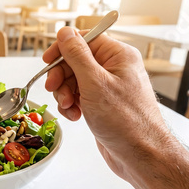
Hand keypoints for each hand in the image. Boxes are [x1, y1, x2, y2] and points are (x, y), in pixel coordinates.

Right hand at [43, 27, 168, 178]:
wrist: (140, 155)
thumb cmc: (125, 121)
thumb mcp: (94, 83)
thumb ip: (77, 55)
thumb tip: (65, 32)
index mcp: (118, 56)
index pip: (84, 39)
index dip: (63, 49)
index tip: (47, 60)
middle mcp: (114, 68)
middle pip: (75, 61)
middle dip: (61, 76)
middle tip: (53, 89)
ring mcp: (108, 86)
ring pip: (74, 80)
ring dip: (65, 93)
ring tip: (69, 107)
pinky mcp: (102, 103)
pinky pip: (79, 96)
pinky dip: (71, 105)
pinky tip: (74, 115)